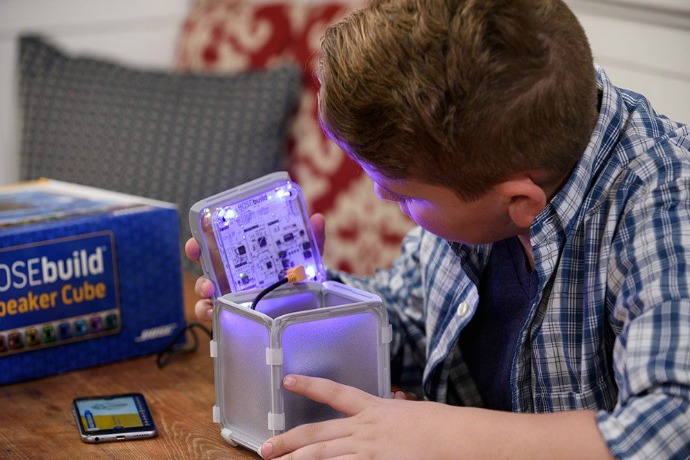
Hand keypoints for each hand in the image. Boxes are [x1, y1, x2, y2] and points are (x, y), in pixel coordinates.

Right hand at [184, 214, 326, 320]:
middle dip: (195, 251)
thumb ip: (311, 239)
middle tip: (195, 248)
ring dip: (201, 286)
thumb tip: (318, 218)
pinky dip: (208, 312)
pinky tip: (212, 310)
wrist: (302, 305)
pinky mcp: (232, 311)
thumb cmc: (296, 275)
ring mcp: (228, 292)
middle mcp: (231, 271)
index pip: (221, 237)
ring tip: (208, 287)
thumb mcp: (304, 256)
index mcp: (244, 253)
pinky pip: (213, 313)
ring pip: (205, 287)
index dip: (207, 228)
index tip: (203, 221)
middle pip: (205, 258)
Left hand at [259, 375, 452, 459]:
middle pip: (318, 433)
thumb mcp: (416, 411)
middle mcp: (366, 427)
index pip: (335, 393)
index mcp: (375, 408)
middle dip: (289, 440)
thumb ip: (398, 410)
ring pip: (323, 455)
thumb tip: (397, 401)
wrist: (459, 437)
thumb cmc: (443, 425)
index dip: (310, 385)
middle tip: (266, 448)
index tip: (288, 381)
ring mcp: (369, 448)